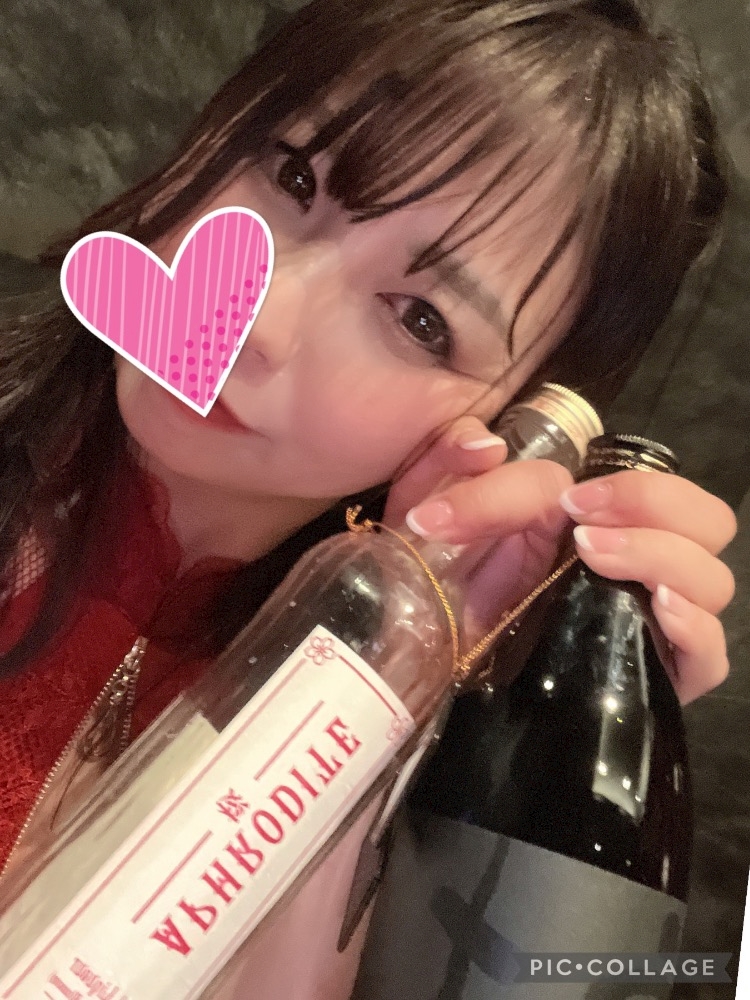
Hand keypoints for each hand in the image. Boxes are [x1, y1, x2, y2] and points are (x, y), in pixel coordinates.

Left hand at [385, 417, 736, 704]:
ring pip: (713, 581)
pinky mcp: (645, 678)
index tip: (571, 504)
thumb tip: (485, 444)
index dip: (628, 488)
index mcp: (598, 518)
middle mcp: (632, 563)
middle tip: (586, 530)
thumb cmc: (429, 575)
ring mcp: (643, 621)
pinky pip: (708, 658)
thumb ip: (446, 460)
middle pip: (705, 521)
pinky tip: (658, 612)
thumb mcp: (425, 508)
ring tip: (595, 560)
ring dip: (665, 559)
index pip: (651, 490)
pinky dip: (695, 630)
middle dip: (658, 508)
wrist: (412, 656)